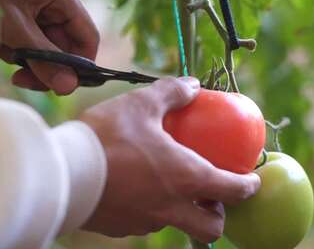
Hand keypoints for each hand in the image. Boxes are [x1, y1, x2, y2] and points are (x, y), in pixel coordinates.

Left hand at [0, 0, 98, 94]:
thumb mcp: (14, 28)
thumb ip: (43, 60)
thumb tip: (68, 87)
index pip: (87, 38)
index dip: (78, 66)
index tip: (61, 86)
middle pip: (65, 44)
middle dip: (43, 63)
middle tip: (21, 78)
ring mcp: (42, 1)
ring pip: (46, 43)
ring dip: (26, 56)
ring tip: (2, 50)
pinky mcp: (26, 6)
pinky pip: (31, 35)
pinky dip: (16, 45)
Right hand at [79, 77, 260, 242]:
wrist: (61, 171)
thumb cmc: (106, 137)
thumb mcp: (141, 104)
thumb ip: (172, 93)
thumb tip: (193, 84)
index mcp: (185, 178)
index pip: (232, 191)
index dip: (247, 187)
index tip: (251, 182)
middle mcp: (170, 207)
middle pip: (210, 229)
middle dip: (217, 215)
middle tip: (211, 195)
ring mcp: (145, 222)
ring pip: (176, 224)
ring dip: (182, 211)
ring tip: (169, 187)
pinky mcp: (121, 227)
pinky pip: (145, 222)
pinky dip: (150, 209)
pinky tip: (135, 188)